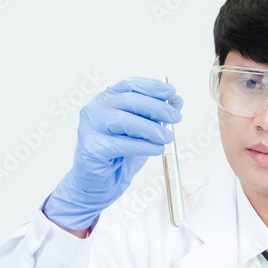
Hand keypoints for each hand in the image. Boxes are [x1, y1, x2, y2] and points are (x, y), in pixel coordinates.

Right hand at [43, 77, 182, 229]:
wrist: (101, 182)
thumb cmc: (121, 154)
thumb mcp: (144, 131)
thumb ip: (157, 115)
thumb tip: (177, 101)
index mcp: (107, 99)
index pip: (130, 84)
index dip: (152, 86)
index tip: (171, 92)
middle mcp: (95, 109)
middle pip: (129, 100)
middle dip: (157, 108)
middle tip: (176, 117)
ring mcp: (89, 127)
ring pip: (124, 121)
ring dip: (151, 128)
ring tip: (167, 137)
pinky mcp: (90, 147)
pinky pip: (121, 144)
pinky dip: (143, 146)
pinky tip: (157, 149)